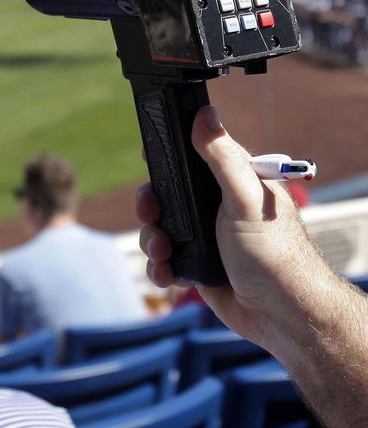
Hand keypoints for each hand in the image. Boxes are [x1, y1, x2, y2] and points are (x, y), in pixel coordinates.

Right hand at [137, 106, 318, 344]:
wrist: (280, 315)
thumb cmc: (273, 253)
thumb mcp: (245, 197)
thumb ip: (221, 157)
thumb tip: (204, 114)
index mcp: (232, 183)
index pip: (194, 156)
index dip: (168, 156)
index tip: (148, 155)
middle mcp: (215, 207)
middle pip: (166, 194)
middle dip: (151, 206)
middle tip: (150, 214)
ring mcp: (204, 237)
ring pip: (159, 228)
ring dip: (152, 240)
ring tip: (163, 254)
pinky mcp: (195, 266)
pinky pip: (163, 261)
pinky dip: (159, 267)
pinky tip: (168, 274)